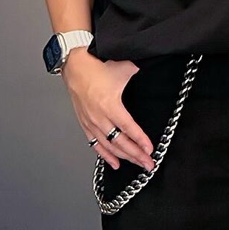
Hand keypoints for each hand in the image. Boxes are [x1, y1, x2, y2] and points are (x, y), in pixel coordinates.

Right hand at [61, 50, 154, 170]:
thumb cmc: (97, 67)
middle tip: (149, 163)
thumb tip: (153, 72)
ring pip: (109, 146)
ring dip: (125, 157)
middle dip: (136, 155)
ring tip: (138, 164)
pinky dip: (106, 155)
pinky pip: (96, 144)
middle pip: (120, 142)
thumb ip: (140, 72)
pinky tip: (115, 163)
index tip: (150, 149)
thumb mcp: (124, 67)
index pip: (128, 128)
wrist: (74, 66)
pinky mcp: (85, 123)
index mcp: (109, 104)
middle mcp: (99, 117)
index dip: (140, 140)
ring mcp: (91, 122)